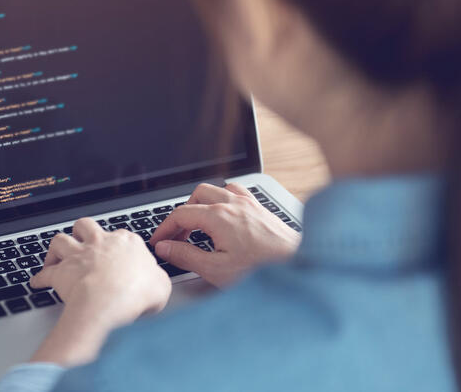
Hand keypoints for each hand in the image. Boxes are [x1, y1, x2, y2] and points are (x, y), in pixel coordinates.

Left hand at [29, 218, 170, 364]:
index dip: (119, 248)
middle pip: (86, 226)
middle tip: (82, 242)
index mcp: (126, 242)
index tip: (119, 259)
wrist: (108, 302)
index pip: (121, 237)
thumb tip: (155, 283)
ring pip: (60, 240)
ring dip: (56, 249)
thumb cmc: (135, 293)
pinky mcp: (61, 272)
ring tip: (56, 258)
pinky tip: (37, 283)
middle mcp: (100, 243)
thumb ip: (157, 280)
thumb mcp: (161, 287)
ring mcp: (78, 255)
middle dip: (82, 232)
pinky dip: (40, 278)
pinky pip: (45, 274)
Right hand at [150, 183, 299, 287]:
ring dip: (202, 204)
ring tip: (198, 225)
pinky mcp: (262, 209)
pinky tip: (226, 215)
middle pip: (196, 196)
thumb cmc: (263, 270)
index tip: (158, 242)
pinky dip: (224, 200)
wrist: (302, 268)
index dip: (164, 228)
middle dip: (182, 214)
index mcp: (219, 216)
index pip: (180, 214)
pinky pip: (237, 192)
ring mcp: (250, 203)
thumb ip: (186, 256)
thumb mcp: (216, 269)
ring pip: (217, 190)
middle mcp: (234, 203)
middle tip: (177, 237)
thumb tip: (165, 248)